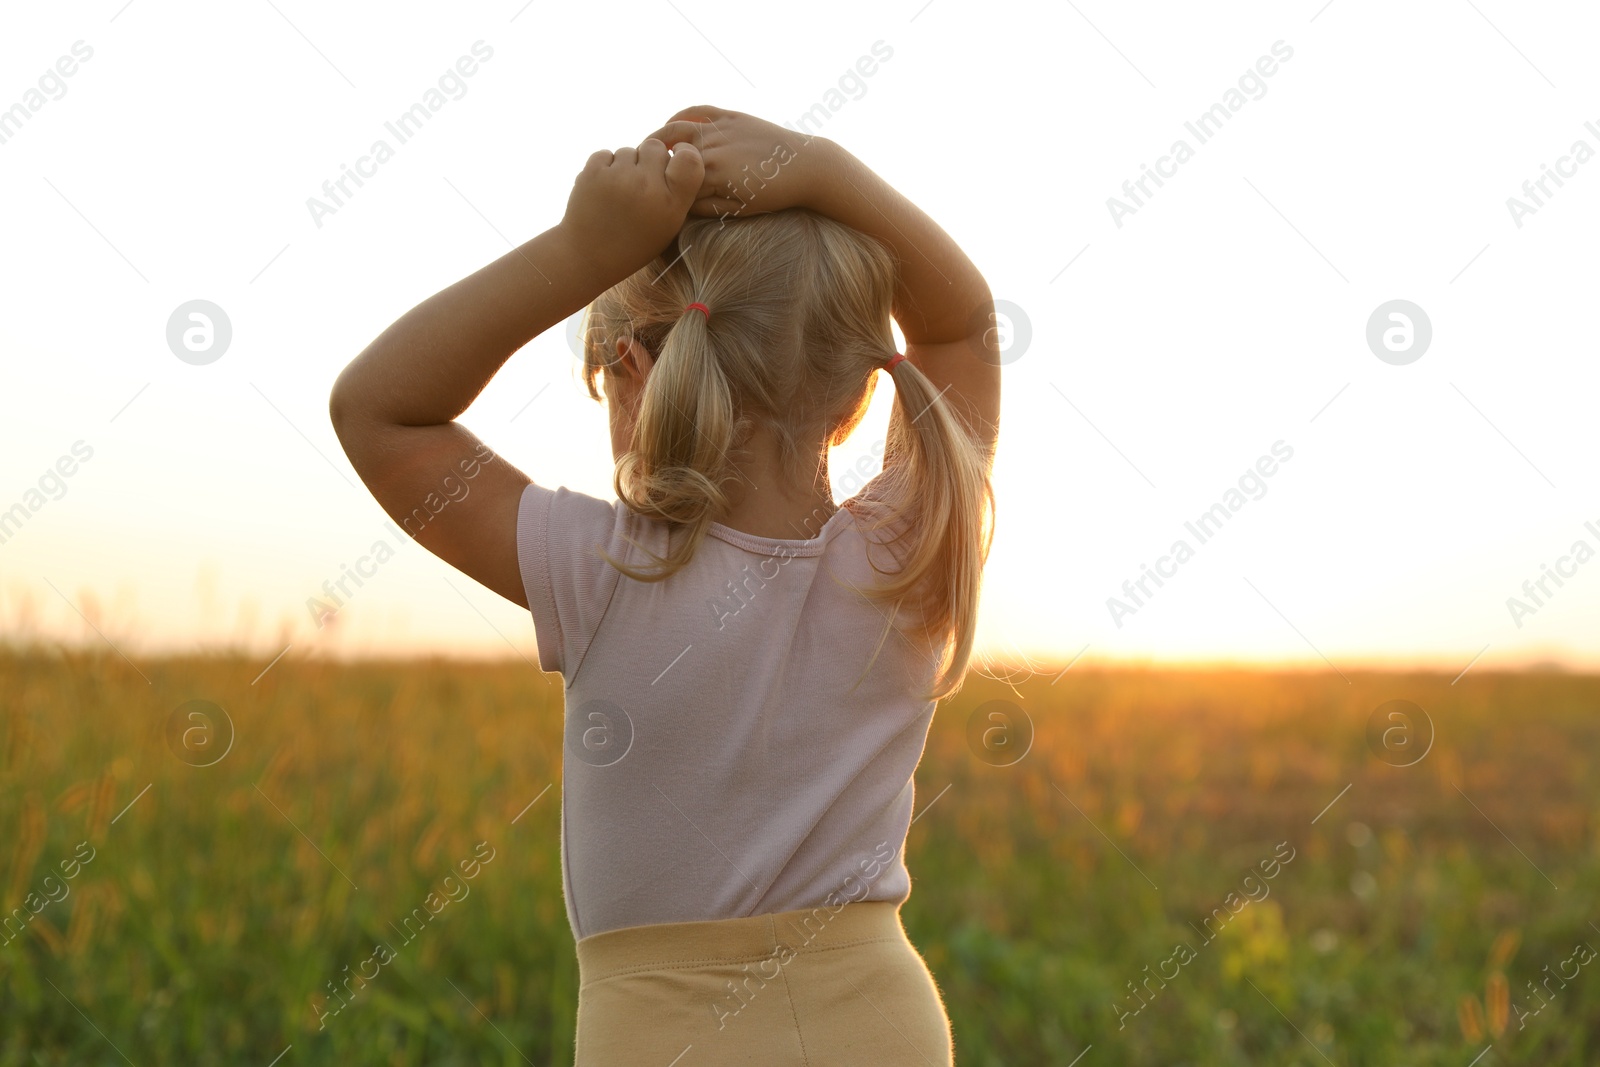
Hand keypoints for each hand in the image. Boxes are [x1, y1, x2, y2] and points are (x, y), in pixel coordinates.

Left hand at [558, 138, 703, 277]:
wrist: (588, 255)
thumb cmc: (633, 242)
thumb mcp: (668, 225)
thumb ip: (677, 192)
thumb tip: (675, 153)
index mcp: (670, 203)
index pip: (690, 159)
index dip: (684, 153)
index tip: (674, 160)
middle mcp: (647, 186)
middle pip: (656, 147)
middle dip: (650, 160)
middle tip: (641, 183)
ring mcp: (618, 177)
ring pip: (629, 150)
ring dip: (626, 165)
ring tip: (619, 191)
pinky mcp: (593, 172)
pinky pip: (606, 153)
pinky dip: (605, 166)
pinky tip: (604, 188)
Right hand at [642, 105, 833, 219]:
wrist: (805, 166)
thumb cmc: (773, 195)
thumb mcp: (739, 210)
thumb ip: (706, 207)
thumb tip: (678, 206)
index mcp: (709, 176)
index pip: (672, 183)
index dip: (659, 190)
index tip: (649, 197)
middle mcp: (709, 149)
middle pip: (668, 156)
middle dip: (652, 165)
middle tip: (640, 174)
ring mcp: (718, 130)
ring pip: (675, 131)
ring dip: (657, 139)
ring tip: (648, 149)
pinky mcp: (729, 116)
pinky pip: (696, 110)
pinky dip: (680, 115)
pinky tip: (670, 124)